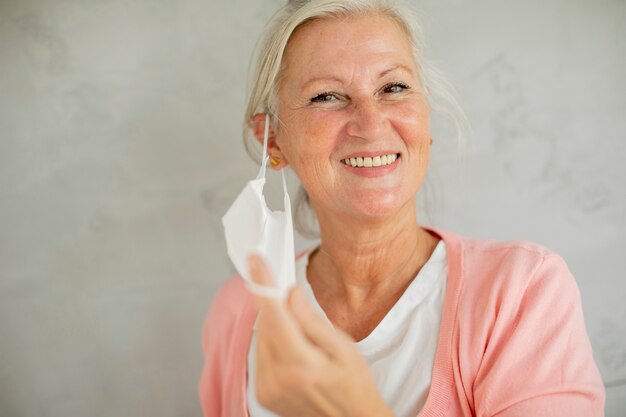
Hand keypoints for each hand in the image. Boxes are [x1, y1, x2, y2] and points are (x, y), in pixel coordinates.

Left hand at [247, 254, 394, 416]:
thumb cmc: (354, 386)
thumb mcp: (344, 348)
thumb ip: (312, 321)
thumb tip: (290, 294)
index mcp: (301, 364)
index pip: (274, 314)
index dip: (263, 283)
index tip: (255, 261)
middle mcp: (278, 378)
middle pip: (266, 325)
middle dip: (278, 307)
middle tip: (296, 304)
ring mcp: (267, 388)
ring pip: (262, 339)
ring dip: (278, 328)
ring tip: (306, 343)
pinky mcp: (263, 393)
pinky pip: (262, 356)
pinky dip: (274, 345)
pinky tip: (296, 354)